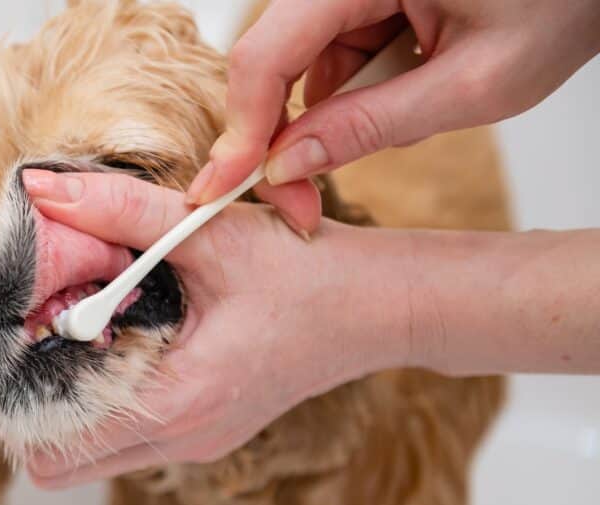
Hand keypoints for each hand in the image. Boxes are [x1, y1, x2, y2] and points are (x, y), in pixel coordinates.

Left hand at [21, 169, 408, 487]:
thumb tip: (39, 190)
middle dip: (32, 405)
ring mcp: (195, 443)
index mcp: (177, 403)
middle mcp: (180, 440)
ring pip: (92, 454)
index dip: (17, 393)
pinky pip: (131, 436)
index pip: (52, 444)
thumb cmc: (305, 272)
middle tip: (40, 337)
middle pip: (61, 464)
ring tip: (85, 333)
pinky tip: (128, 338)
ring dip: (71, 401)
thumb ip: (119, 209)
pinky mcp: (205, 432)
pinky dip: (110, 398)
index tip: (17, 337)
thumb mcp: (209, 233)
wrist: (380, 308)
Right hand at [188, 0, 599, 207]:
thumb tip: (286, 166)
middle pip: (272, 61)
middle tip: (302, 200)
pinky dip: (356, 88)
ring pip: (303, 64)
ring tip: (417, 101)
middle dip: (283, 134)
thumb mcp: (476, 84)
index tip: (225, 189)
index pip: (267, 55)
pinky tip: (411, 82)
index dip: (241, 129)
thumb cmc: (564, 3)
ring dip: (334, 109)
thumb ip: (373, 126)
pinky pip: (332, 54)